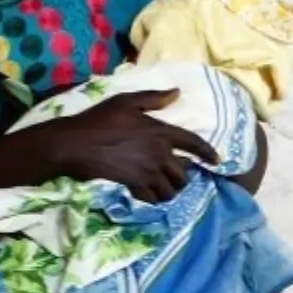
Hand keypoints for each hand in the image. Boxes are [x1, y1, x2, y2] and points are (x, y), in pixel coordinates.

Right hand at [31, 90, 219, 202]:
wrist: (75, 144)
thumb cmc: (99, 119)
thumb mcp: (127, 101)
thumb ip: (154, 98)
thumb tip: (177, 93)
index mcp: (161, 132)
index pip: (193, 143)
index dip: (208, 153)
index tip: (217, 161)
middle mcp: (159, 154)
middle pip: (184, 172)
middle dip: (184, 176)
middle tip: (178, 176)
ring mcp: (148, 172)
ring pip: (171, 189)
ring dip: (172, 190)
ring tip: (167, 188)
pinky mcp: (135, 186)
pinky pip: (154, 199)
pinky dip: (156, 199)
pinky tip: (152, 196)